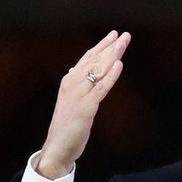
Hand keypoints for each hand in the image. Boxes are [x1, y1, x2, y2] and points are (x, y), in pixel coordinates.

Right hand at [37, 30, 129, 178]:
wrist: (57, 147)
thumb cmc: (66, 125)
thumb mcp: (72, 100)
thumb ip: (76, 84)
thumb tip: (78, 68)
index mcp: (70, 81)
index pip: (87, 58)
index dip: (101, 46)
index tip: (114, 34)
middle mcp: (72, 83)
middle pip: (94, 61)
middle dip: (110, 47)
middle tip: (124, 35)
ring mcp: (79, 95)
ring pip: (98, 70)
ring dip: (112, 56)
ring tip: (123, 43)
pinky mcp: (86, 107)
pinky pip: (101, 88)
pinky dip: (111, 76)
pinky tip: (119, 66)